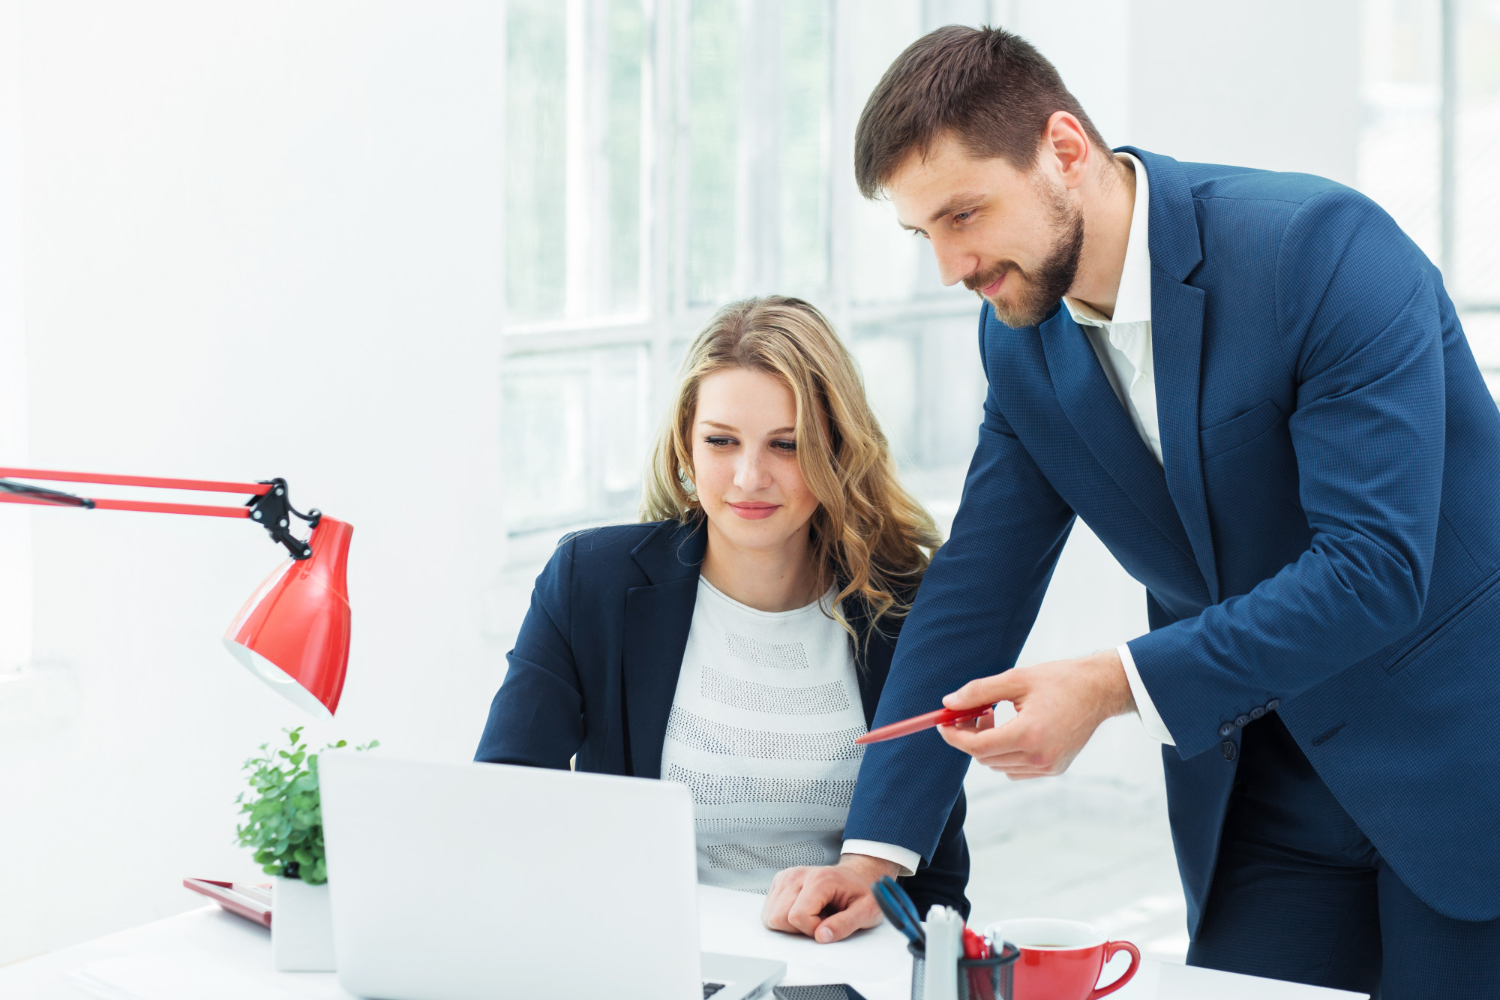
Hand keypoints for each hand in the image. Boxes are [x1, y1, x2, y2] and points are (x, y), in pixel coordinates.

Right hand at [760, 853, 898, 942]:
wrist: (858, 876)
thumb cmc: (862, 893)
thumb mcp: (866, 911)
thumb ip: (844, 925)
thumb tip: (821, 936)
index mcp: (820, 879)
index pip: (797, 916)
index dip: (813, 929)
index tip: (829, 923)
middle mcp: (798, 874)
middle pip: (779, 917)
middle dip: (799, 928)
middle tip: (821, 919)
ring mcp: (787, 876)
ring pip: (770, 915)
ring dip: (791, 923)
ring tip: (813, 914)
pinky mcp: (780, 881)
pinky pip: (769, 910)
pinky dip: (785, 917)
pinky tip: (803, 910)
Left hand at [937, 650, 1134, 779]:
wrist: (1098, 691)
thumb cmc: (1059, 680)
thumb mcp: (1016, 679)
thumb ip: (979, 691)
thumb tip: (948, 703)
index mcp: (1029, 734)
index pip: (978, 747)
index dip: (955, 736)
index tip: (943, 723)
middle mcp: (1039, 757)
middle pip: (985, 758)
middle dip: (969, 737)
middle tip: (969, 712)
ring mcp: (1048, 767)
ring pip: (998, 765)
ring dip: (987, 745)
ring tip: (994, 716)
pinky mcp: (1055, 769)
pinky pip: (1015, 770)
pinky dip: (1004, 754)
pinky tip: (1011, 730)